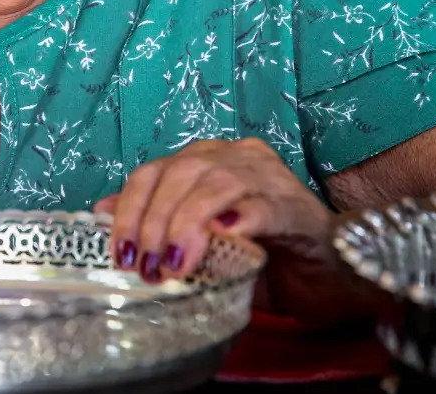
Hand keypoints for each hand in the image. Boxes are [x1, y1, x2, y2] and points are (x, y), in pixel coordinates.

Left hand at [94, 137, 368, 326]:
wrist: (335, 277)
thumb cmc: (265, 258)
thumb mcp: (202, 244)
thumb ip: (158, 224)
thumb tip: (100, 212)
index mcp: (209, 160)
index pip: (155, 171)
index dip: (130, 208)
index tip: (119, 252)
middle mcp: (238, 158)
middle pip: (182, 173)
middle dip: (155, 220)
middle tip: (147, 265)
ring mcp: (271, 179)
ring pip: (217, 184)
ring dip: (188, 224)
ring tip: (175, 264)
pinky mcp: (298, 208)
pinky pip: (262, 206)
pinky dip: (237, 220)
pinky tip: (223, 240)